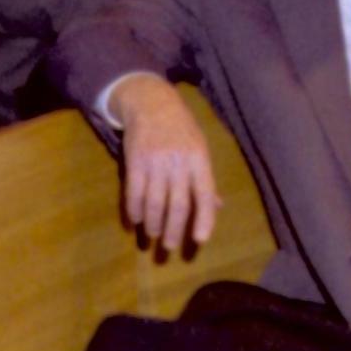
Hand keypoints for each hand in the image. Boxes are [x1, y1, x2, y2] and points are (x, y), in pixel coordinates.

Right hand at [109, 77, 219, 254]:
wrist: (151, 101)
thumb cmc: (180, 128)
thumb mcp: (199, 147)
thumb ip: (205, 178)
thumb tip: (217, 206)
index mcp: (199, 159)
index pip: (204, 194)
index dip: (204, 219)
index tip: (200, 240)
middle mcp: (179, 162)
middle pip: (178, 204)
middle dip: (173, 230)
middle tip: (169, 248)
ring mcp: (155, 162)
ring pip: (154, 203)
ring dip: (152, 224)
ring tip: (151, 236)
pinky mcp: (135, 161)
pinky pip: (134, 193)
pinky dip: (133, 210)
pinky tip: (133, 221)